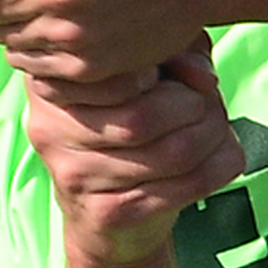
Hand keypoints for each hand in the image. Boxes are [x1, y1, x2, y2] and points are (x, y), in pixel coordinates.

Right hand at [23, 37, 245, 263]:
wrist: (108, 212)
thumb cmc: (129, 123)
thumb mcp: (150, 72)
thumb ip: (177, 54)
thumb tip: (203, 77)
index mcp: (51, 78)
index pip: (122, 67)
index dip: (171, 69)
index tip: (185, 78)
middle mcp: (50, 126)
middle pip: (147, 115)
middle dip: (199, 107)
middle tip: (211, 107)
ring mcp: (74, 174)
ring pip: (173, 152)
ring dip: (213, 138)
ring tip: (217, 131)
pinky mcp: (105, 213)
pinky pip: (182, 187)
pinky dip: (216, 170)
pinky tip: (216, 161)